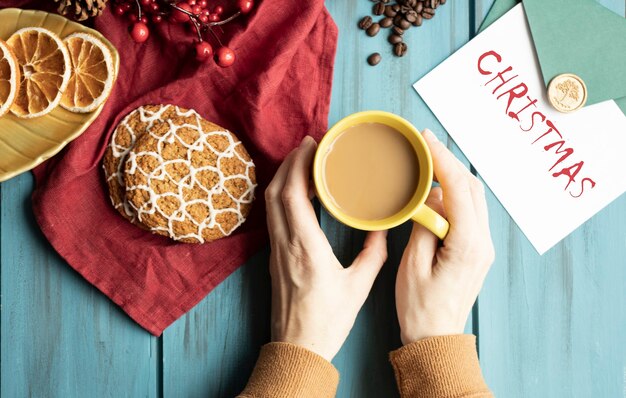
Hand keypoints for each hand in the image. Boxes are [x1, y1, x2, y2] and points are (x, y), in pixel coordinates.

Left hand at [265, 136, 387, 360]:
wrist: (297, 348)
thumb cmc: (327, 322)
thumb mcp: (359, 287)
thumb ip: (373, 253)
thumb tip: (381, 227)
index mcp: (306, 248)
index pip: (293, 195)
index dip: (298, 165)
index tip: (311, 146)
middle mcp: (285, 245)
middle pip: (276, 192)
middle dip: (290, 162)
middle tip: (309, 146)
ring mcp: (276, 251)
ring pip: (271, 204)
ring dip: (284, 178)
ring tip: (304, 163)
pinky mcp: (274, 258)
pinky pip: (274, 217)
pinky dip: (283, 197)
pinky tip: (300, 195)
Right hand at [396, 130, 494, 344]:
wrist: (436, 338)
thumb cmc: (420, 308)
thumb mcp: (413, 265)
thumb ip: (424, 226)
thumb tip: (428, 199)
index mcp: (467, 244)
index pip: (458, 189)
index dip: (442, 159)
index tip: (425, 139)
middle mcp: (482, 242)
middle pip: (472, 188)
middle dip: (449, 163)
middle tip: (423, 148)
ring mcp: (482, 247)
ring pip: (472, 198)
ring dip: (452, 179)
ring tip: (425, 166)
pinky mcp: (475, 251)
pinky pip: (468, 213)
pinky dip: (453, 196)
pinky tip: (434, 194)